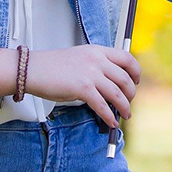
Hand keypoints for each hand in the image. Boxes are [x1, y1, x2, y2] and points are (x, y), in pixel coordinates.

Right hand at [25, 45, 140, 127]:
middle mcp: (97, 60)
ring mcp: (90, 73)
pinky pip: (102, 105)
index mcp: (97, 50)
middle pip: (125, 78)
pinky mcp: (82, 88)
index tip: (136, 80)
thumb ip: (96, 65)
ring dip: (124, 106)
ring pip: (117, 93)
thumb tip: (111, 83)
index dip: (135, 71)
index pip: (126, 57)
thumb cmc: (54, 66)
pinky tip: (111, 121)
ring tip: (125, 114)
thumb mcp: (80, 57)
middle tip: (129, 101)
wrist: (35, 69)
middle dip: (131, 93)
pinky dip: (109, 115)